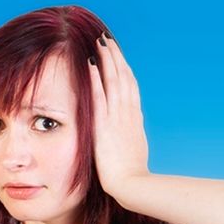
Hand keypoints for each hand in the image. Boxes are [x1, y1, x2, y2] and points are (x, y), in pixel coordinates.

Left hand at [88, 33, 149, 201]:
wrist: (132, 184)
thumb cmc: (132, 174)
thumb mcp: (133, 148)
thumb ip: (128, 134)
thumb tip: (126, 127)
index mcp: (134, 117)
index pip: (130, 85)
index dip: (123, 67)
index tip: (116, 54)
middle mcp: (128, 112)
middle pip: (123, 76)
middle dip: (114, 56)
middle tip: (105, 38)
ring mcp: (117, 117)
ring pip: (113, 80)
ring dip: (105, 59)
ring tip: (98, 42)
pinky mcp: (104, 125)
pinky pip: (99, 96)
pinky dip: (95, 79)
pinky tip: (88, 64)